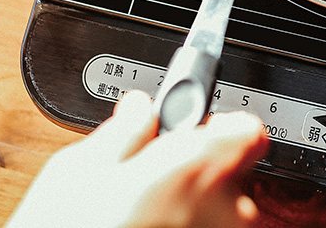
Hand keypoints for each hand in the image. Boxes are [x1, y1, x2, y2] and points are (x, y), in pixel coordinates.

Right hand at [7, 90, 268, 227]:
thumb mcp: (76, 170)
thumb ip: (123, 133)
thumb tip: (139, 110)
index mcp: (193, 167)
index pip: (249, 131)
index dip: (224, 126)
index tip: (201, 129)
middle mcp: (221, 210)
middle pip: (233, 174)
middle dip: (200, 171)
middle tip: (152, 178)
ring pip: (221, 214)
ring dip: (193, 209)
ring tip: (143, 215)